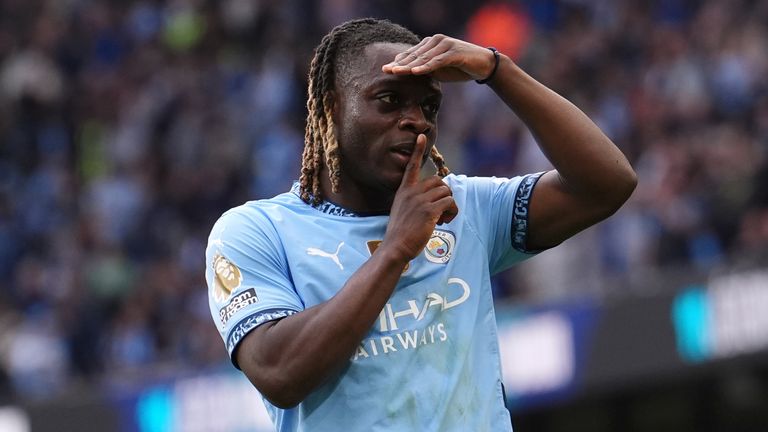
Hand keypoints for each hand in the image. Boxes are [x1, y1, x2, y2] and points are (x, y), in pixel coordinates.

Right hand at [381, 134, 458, 261]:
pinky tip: (444, 221)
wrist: (396, 247)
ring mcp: (420, 201)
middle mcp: (411, 192)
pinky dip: (452, 211)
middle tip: (441, 211)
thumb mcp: (402, 211)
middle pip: (439, 181)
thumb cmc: (399, 233)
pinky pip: (449, 202)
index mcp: (404, 191)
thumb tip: (434, 198)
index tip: (421, 136)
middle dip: (444, 194)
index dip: (418, 151)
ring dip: (449, 205)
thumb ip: (414, 201)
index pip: (412, 166)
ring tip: (442, 218)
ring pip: (446, 191)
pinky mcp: (429, 210)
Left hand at [382, 34, 496, 81]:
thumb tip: (409, 73)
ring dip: (409, 66)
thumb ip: (425, 68)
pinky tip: (415, 72)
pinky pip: (437, 61)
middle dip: (399, 63)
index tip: (385, 70)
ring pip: (423, 57)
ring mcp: (445, 45)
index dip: (398, 62)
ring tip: (396, 72)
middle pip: (415, 55)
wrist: (484, 65)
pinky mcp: (454, 52)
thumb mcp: (439, 69)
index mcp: (431, 43)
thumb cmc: (460, 68)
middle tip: (385, 70)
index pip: (411, 54)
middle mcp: (436, 41)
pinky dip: (426, 67)